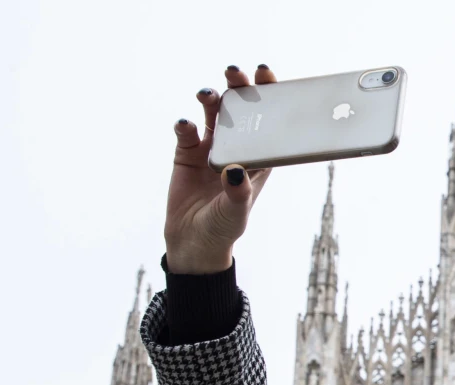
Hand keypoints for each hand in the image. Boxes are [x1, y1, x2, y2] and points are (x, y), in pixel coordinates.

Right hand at [164, 65, 276, 273]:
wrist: (194, 240)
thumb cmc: (225, 226)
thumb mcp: (236, 212)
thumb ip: (237, 192)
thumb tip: (234, 170)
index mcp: (259, 158)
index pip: (268, 121)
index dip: (269, 96)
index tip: (266, 75)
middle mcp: (237, 147)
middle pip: (241, 109)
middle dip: (239, 88)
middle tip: (235, 73)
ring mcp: (211, 147)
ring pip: (214, 114)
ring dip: (212, 99)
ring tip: (208, 94)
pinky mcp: (187, 152)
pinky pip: (186, 132)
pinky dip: (185, 124)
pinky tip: (185, 125)